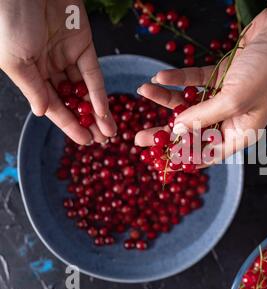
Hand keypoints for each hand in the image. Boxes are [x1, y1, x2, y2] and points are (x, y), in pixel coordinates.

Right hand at [0, 0, 115, 143]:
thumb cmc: (9, 20)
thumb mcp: (15, 60)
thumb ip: (32, 87)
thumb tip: (42, 112)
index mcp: (28, 71)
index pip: (52, 104)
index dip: (68, 124)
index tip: (84, 142)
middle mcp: (48, 66)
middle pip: (71, 100)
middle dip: (87, 121)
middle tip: (102, 141)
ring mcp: (66, 55)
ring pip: (84, 90)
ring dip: (97, 111)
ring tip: (109, 132)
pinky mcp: (83, 44)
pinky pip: (92, 73)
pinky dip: (99, 92)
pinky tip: (104, 111)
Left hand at [134, 0, 266, 163]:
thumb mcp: (234, 100)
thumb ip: (203, 117)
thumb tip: (177, 131)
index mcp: (242, 132)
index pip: (209, 153)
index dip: (184, 158)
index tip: (159, 161)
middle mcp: (233, 117)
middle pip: (194, 131)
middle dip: (166, 132)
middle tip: (139, 137)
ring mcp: (226, 95)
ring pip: (190, 103)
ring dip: (166, 99)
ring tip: (143, 92)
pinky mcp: (221, 75)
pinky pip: (193, 81)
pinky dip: (177, 79)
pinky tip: (160, 76)